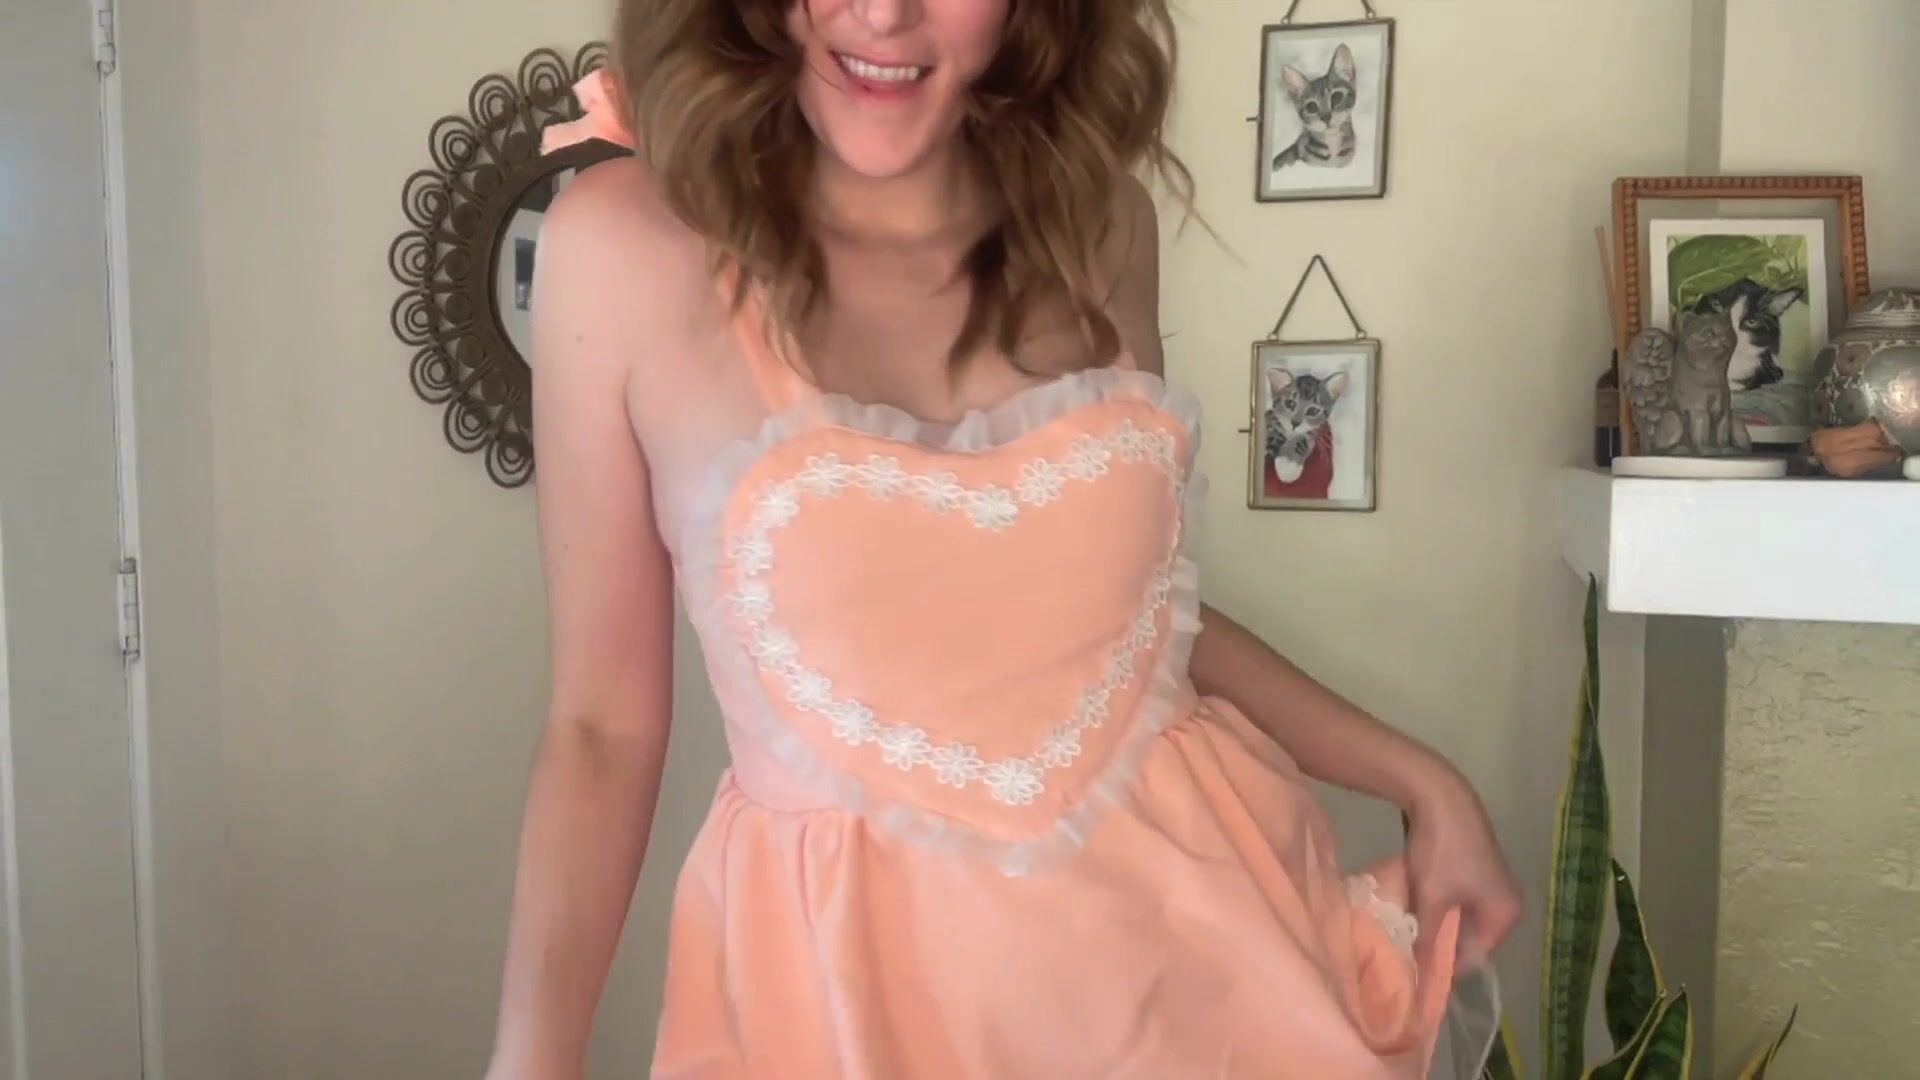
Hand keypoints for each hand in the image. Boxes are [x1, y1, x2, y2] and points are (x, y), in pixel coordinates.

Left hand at [1405, 766, 1521, 970]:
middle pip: (1472, 937)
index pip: (1476, 957)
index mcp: (1505, 914)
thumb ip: (1427, 938)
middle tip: (1411, 951)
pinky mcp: (1480, 867)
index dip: (1446, 965)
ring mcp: (1496, 883)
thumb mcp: (1431, 899)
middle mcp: (1508, 902)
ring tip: (1411, 930)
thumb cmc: (1441, 851)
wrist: (1440, 794)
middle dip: (1443, 943)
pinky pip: (1463, 899)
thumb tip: (1420, 973)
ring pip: (1464, 917)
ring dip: (1440, 922)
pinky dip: (1443, 904)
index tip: (1417, 971)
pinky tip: (1420, 904)